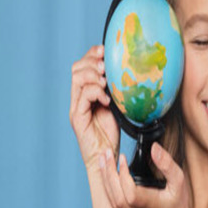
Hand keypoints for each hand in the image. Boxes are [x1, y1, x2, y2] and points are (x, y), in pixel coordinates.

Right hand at [69, 44, 119, 173]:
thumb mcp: (118, 107)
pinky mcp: (77, 117)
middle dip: (92, 61)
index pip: (84, 65)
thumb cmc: (112, 135)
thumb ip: (117, 91)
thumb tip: (130, 73)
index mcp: (86, 93)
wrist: (105, 158)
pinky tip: (107, 99)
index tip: (106, 50)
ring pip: (77, 78)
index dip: (93, 54)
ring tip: (106, 81)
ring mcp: (76, 107)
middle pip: (77, 68)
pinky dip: (96, 93)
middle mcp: (78, 98)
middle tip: (106, 66)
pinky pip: (83, 96)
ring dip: (93, 75)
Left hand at [99, 141, 190, 207]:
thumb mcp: (179, 183)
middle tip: (106, 153)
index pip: (129, 190)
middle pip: (115, 194)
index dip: (123, 173)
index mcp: (148, 204)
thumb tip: (154, 148)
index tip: (121, 156)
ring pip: (111, 198)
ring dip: (105, 178)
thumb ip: (168, 165)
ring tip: (103, 160)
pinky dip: (107, 186)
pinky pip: (112, 200)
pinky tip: (107, 174)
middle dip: (108, 172)